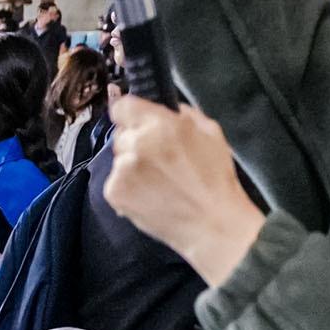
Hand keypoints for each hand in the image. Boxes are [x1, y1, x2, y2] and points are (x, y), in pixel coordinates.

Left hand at [102, 95, 266, 285]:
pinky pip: (115, 181)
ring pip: (119, 158)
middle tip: (158, 158)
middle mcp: (136, 144)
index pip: (123, 106)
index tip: (138, 121)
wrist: (211, 224)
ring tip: (157, 181)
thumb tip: (169, 110)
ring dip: (132, 165)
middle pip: (121, 133)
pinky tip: (150, 194)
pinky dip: (128, 186)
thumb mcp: (211, 133)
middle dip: (136, 141)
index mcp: (160, 125)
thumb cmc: (215, 178)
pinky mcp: (115, 193)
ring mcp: (122, 170)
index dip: (131, 113)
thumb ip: (185, 114)